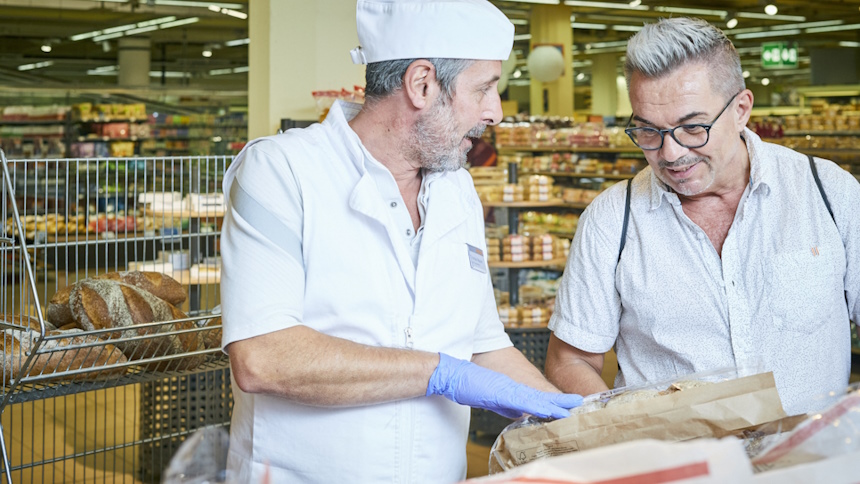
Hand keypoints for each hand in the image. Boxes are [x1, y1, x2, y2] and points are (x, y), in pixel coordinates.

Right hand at [426, 353, 582, 418]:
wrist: (452, 373)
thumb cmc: (467, 384)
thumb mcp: (491, 398)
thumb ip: (506, 406)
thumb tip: (520, 414)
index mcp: (511, 390)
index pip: (536, 398)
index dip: (553, 402)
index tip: (567, 407)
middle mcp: (513, 388)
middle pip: (542, 396)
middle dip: (560, 401)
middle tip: (579, 404)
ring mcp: (508, 389)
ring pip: (537, 398)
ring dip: (555, 404)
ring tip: (572, 406)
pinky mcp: (502, 392)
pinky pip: (525, 401)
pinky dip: (540, 406)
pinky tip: (550, 410)